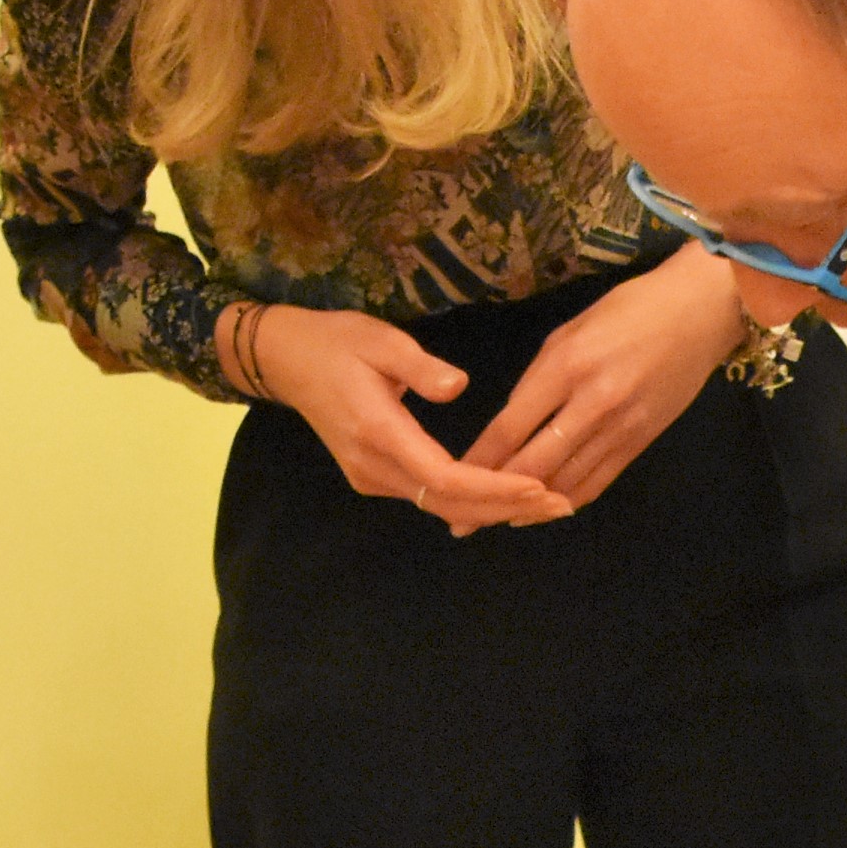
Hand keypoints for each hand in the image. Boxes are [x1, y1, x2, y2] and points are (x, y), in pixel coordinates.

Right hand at [243, 304, 574, 531]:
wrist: (285, 359)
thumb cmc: (336, 341)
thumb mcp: (379, 338)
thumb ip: (419, 365)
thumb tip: (458, 385)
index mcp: (378, 432)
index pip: (445, 478)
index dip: (493, 488)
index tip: (539, 485)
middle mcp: (373, 466)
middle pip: (447, 504)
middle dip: (505, 508)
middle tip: (561, 505)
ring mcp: (370, 476)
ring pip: (438, 506)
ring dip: (491, 509)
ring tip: (545, 503)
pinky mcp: (372, 475)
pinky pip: (427, 496)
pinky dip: (468, 501)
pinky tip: (504, 494)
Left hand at [457, 247, 749, 511]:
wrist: (700, 311)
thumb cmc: (630, 309)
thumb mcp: (572, 329)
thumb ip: (540, 378)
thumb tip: (512, 423)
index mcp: (566, 366)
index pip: (510, 427)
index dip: (478, 460)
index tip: (446, 479)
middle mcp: (592, 402)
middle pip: (533, 465)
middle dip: (493, 496)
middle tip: (461, 520)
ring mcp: (621, 427)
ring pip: (565, 482)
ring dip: (528, 507)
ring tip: (497, 521)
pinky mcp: (642, 441)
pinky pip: (598, 481)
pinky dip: (568, 500)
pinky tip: (545, 510)